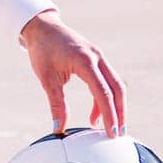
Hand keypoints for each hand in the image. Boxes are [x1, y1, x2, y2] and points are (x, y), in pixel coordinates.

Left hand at [19, 9, 126, 137]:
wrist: (42, 27)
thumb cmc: (42, 50)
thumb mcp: (46, 78)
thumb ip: (56, 104)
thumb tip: (58, 129)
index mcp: (84, 61)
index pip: (103, 92)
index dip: (109, 114)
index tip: (111, 133)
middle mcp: (97, 57)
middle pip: (117, 88)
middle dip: (120, 112)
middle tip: (118, 134)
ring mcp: (99, 57)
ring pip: (115, 84)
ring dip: (115, 106)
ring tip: (109, 127)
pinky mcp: (97, 59)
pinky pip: (107, 80)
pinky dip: (105, 97)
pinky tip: (96, 114)